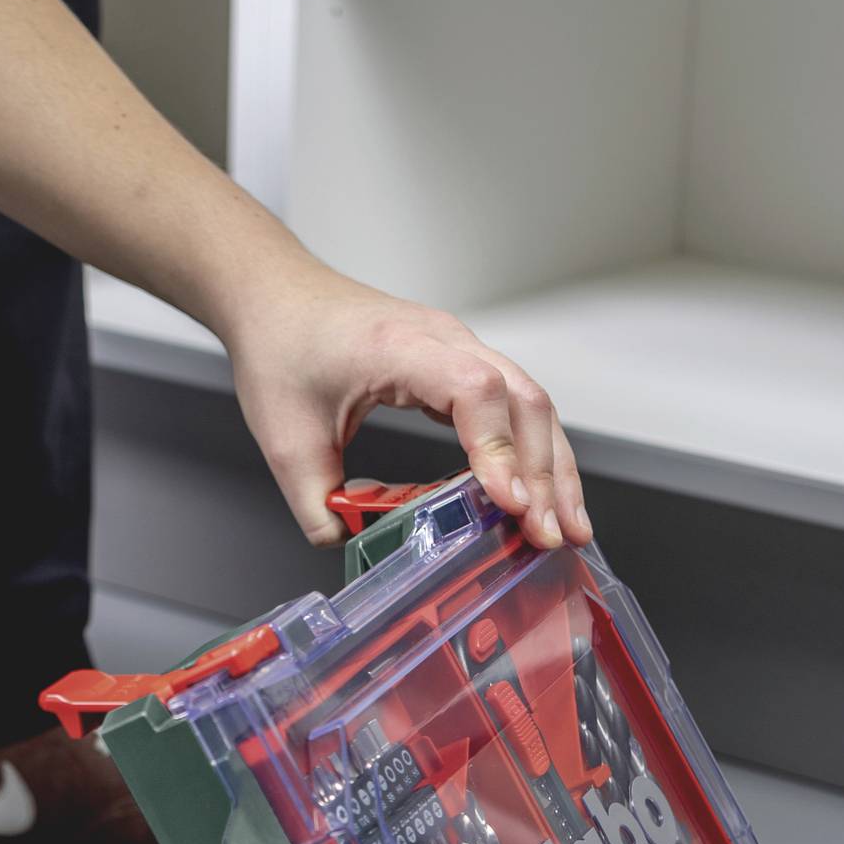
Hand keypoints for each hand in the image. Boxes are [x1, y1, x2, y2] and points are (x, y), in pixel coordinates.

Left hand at [223, 264, 590, 551]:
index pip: (474, 390)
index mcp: (399, 346)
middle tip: (549, 535)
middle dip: (543, 473)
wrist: (276, 296)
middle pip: (521, 399)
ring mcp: (459, 348)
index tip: (507, 501)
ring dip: (552, 467)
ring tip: (567, 528)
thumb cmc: (281, 347)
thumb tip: (350, 547)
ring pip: (530, 403)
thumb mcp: (284, 439)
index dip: (496, 447)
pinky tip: (539, 496)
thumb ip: (316, 502)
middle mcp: (443, 339)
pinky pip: (513, 405)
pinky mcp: (460, 363)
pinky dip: (532, 451)